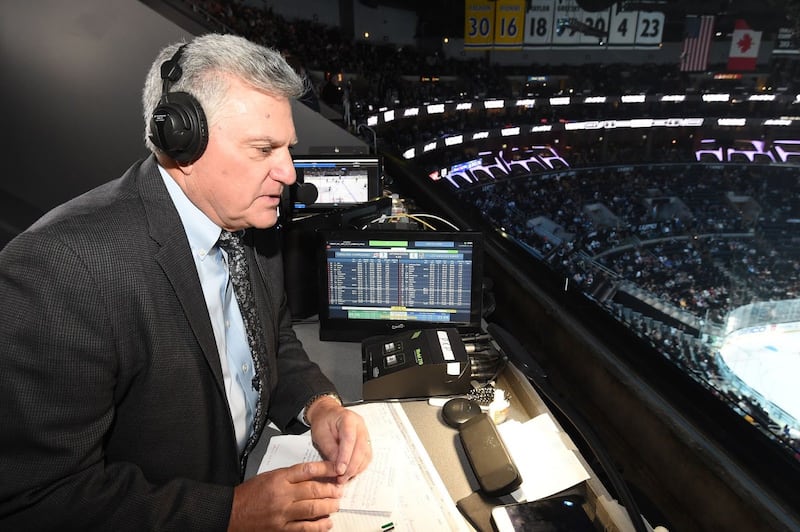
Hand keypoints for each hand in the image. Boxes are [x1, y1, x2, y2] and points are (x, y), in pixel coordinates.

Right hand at [228, 461, 342, 530]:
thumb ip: (290, 476)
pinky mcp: (281, 529)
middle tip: (340, 490)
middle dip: (331, 490)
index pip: (307, 470)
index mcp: (278, 479)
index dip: (326, 469)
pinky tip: (327, 523)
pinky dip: (318, 526)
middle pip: (313, 490)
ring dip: (328, 507)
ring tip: (336, 505)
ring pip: (312, 509)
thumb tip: (314, 476)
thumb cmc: (249, 494)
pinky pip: (304, 528)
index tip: (336, 469)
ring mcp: (282, 514)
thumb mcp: (269, 476)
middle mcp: (282, 495)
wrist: (231, 513)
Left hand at [306, 397, 371, 482]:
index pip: (349, 439)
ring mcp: (365, 433)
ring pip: (366, 454)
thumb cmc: (323, 421)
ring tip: (344, 478)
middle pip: (360, 448)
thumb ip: (329, 449)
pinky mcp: (365, 441)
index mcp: (348, 419)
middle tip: (341, 478)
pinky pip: (366, 456)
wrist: (328, 414)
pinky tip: (351, 472)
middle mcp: (360, 425)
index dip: (345, 456)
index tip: (340, 470)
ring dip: (356, 468)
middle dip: (351, 466)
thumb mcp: (320, 433)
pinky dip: (360, 466)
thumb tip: (337, 465)